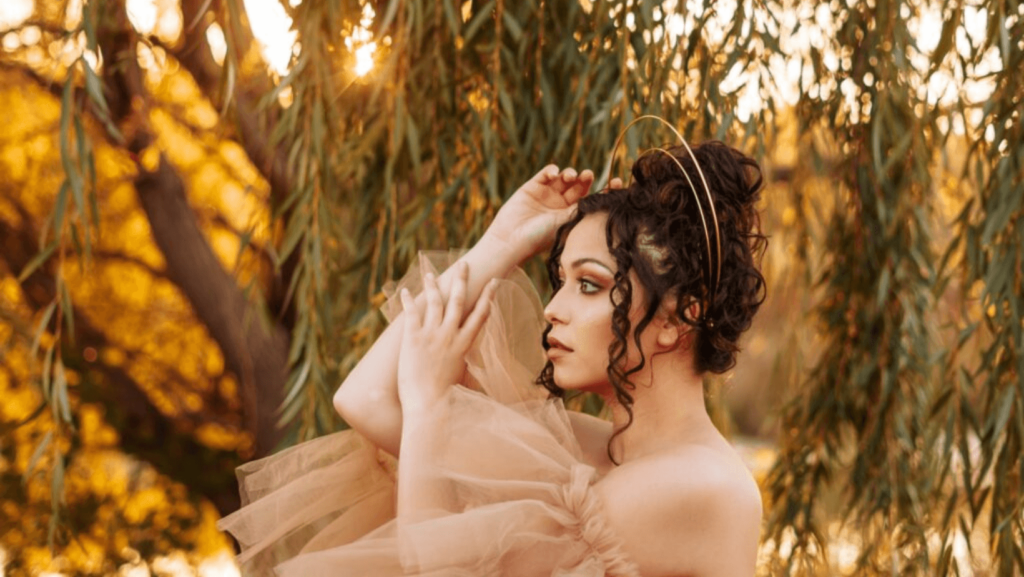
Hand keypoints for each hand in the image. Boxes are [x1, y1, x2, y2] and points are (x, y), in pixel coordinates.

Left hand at [397, 262, 496, 412]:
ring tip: (429, 273)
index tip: (493, 282)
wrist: (429, 405)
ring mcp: (432, 336)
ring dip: (432, 285)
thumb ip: (463, 363)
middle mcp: (450, 336)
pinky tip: (404, 291)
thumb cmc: (446, 397)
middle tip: (463, 264)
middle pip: (458, 300)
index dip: (488, 296)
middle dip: (462, 280)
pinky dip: (408, 301)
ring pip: (434, 302)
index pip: (481, 314)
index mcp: (465, 344)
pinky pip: (411, 313)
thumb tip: (467, 364)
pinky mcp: (413, 339)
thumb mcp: (460, 376)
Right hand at [485, 165, 594, 259]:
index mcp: (569, 215)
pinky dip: (552, 171)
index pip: (586, 197)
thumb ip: (581, 208)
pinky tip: (554, 174)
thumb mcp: (566, 223)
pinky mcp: (531, 187)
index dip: (595, 189)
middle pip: (576, 186)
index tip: (607, 184)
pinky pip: (545, 174)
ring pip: (562, 178)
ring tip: (570, 177)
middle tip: (587, 175)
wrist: (512, 239)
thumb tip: (601, 197)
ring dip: (569, 173)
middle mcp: (558, 204)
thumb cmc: (540, 237)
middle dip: (583, 179)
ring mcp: (545, 195)